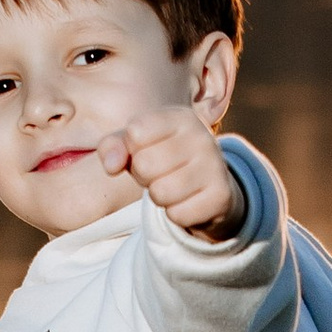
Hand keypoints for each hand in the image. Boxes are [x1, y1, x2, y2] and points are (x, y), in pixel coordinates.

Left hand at [96, 105, 242, 237]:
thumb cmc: (163, 159)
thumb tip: (111, 165)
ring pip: (160, 193)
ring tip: (172, 187)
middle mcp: (202, 136)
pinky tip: (187, 201)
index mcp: (180, 117)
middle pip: (144, 165)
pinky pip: (177, 214)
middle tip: (159, 174)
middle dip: (144, 176)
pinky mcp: (220, 196)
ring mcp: (215, 166)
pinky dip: (176, 214)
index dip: (131, 149)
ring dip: (159, 197)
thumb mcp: (135, 145)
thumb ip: (113, 146)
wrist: (209, 186)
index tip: (146, 150)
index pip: (135, 133)